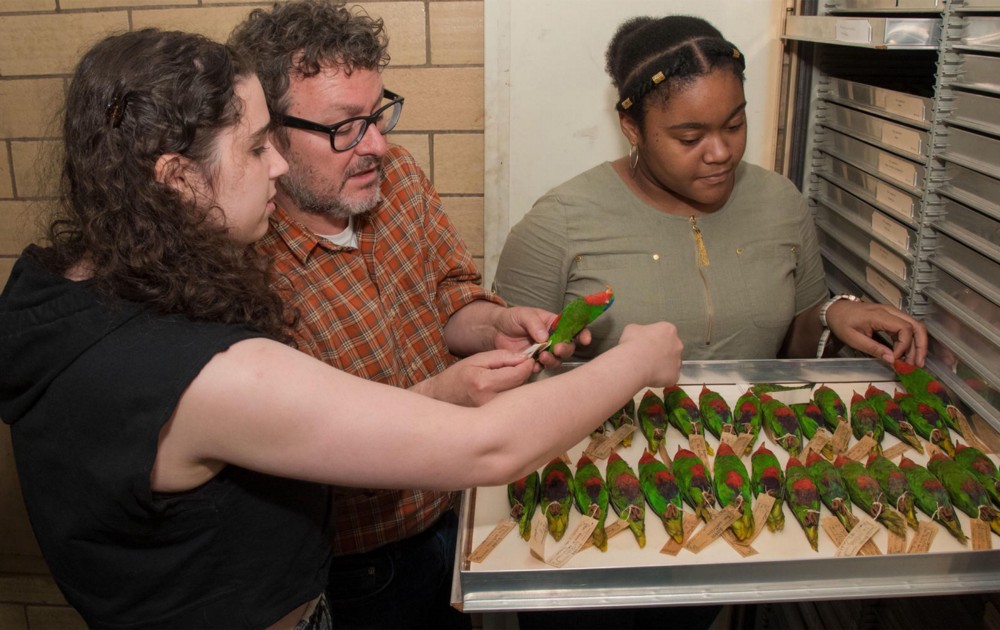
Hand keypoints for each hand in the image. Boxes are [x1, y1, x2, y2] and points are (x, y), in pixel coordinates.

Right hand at [410, 349, 534, 405]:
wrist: (441, 399)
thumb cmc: (458, 377)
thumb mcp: (477, 360)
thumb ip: (502, 357)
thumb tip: (525, 358)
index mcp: (484, 384)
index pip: (519, 374)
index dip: (527, 365)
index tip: (526, 359)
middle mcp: (490, 402)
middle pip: (523, 387)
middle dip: (525, 376)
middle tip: (519, 369)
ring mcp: (493, 415)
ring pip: (520, 399)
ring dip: (521, 387)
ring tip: (509, 381)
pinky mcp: (495, 422)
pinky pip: (513, 407)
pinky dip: (515, 398)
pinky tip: (506, 393)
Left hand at [491, 306, 591, 370]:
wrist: (494, 330)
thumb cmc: (512, 318)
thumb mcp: (524, 315)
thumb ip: (535, 324)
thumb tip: (545, 337)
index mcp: (555, 324)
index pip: (574, 328)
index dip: (582, 334)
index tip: (585, 339)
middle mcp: (553, 339)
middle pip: (568, 347)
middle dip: (566, 349)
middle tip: (557, 349)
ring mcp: (544, 352)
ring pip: (556, 360)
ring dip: (553, 360)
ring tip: (543, 357)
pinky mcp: (534, 362)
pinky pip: (541, 368)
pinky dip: (539, 367)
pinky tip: (533, 364)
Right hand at [617, 322, 683, 387]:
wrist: (633, 363)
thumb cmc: (632, 344)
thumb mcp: (632, 329)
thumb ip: (640, 331)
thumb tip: (639, 336)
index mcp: (668, 330)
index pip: (665, 333)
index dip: (655, 338)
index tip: (646, 343)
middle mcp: (677, 344)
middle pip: (672, 348)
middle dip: (662, 351)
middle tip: (648, 356)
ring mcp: (677, 361)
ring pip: (672, 363)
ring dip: (662, 365)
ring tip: (647, 368)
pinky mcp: (675, 376)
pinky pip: (669, 377)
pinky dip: (661, 377)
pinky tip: (650, 376)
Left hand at [825, 300, 927, 365]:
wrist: (835, 310)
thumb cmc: (842, 322)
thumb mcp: (853, 339)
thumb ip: (873, 348)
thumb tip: (892, 360)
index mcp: (880, 315)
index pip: (904, 328)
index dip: (904, 345)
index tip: (896, 358)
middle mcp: (890, 311)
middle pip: (916, 326)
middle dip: (920, 346)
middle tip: (918, 364)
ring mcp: (892, 313)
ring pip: (915, 327)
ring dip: (918, 344)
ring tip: (915, 362)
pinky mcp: (891, 317)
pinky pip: (907, 328)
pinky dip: (911, 341)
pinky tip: (907, 354)